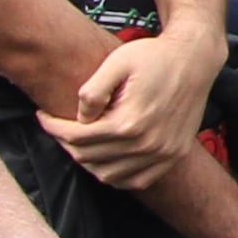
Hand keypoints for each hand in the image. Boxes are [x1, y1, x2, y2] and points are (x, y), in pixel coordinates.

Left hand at [38, 21, 224, 199]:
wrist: (195, 59)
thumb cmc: (154, 56)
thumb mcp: (117, 62)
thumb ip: (92, 92)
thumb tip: (79, 119)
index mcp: (129, 122)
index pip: (77, 137)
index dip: (53, 127)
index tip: (42, 115)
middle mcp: (147, 144)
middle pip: (89, 158)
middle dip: (66, 142)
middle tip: (58, 126)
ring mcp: (163, 154)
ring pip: (109, 175)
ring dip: (88, 161)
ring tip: (80, 141)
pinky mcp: (173, 156)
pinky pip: (136, 181)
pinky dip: (115, 175)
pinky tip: (106, 158)